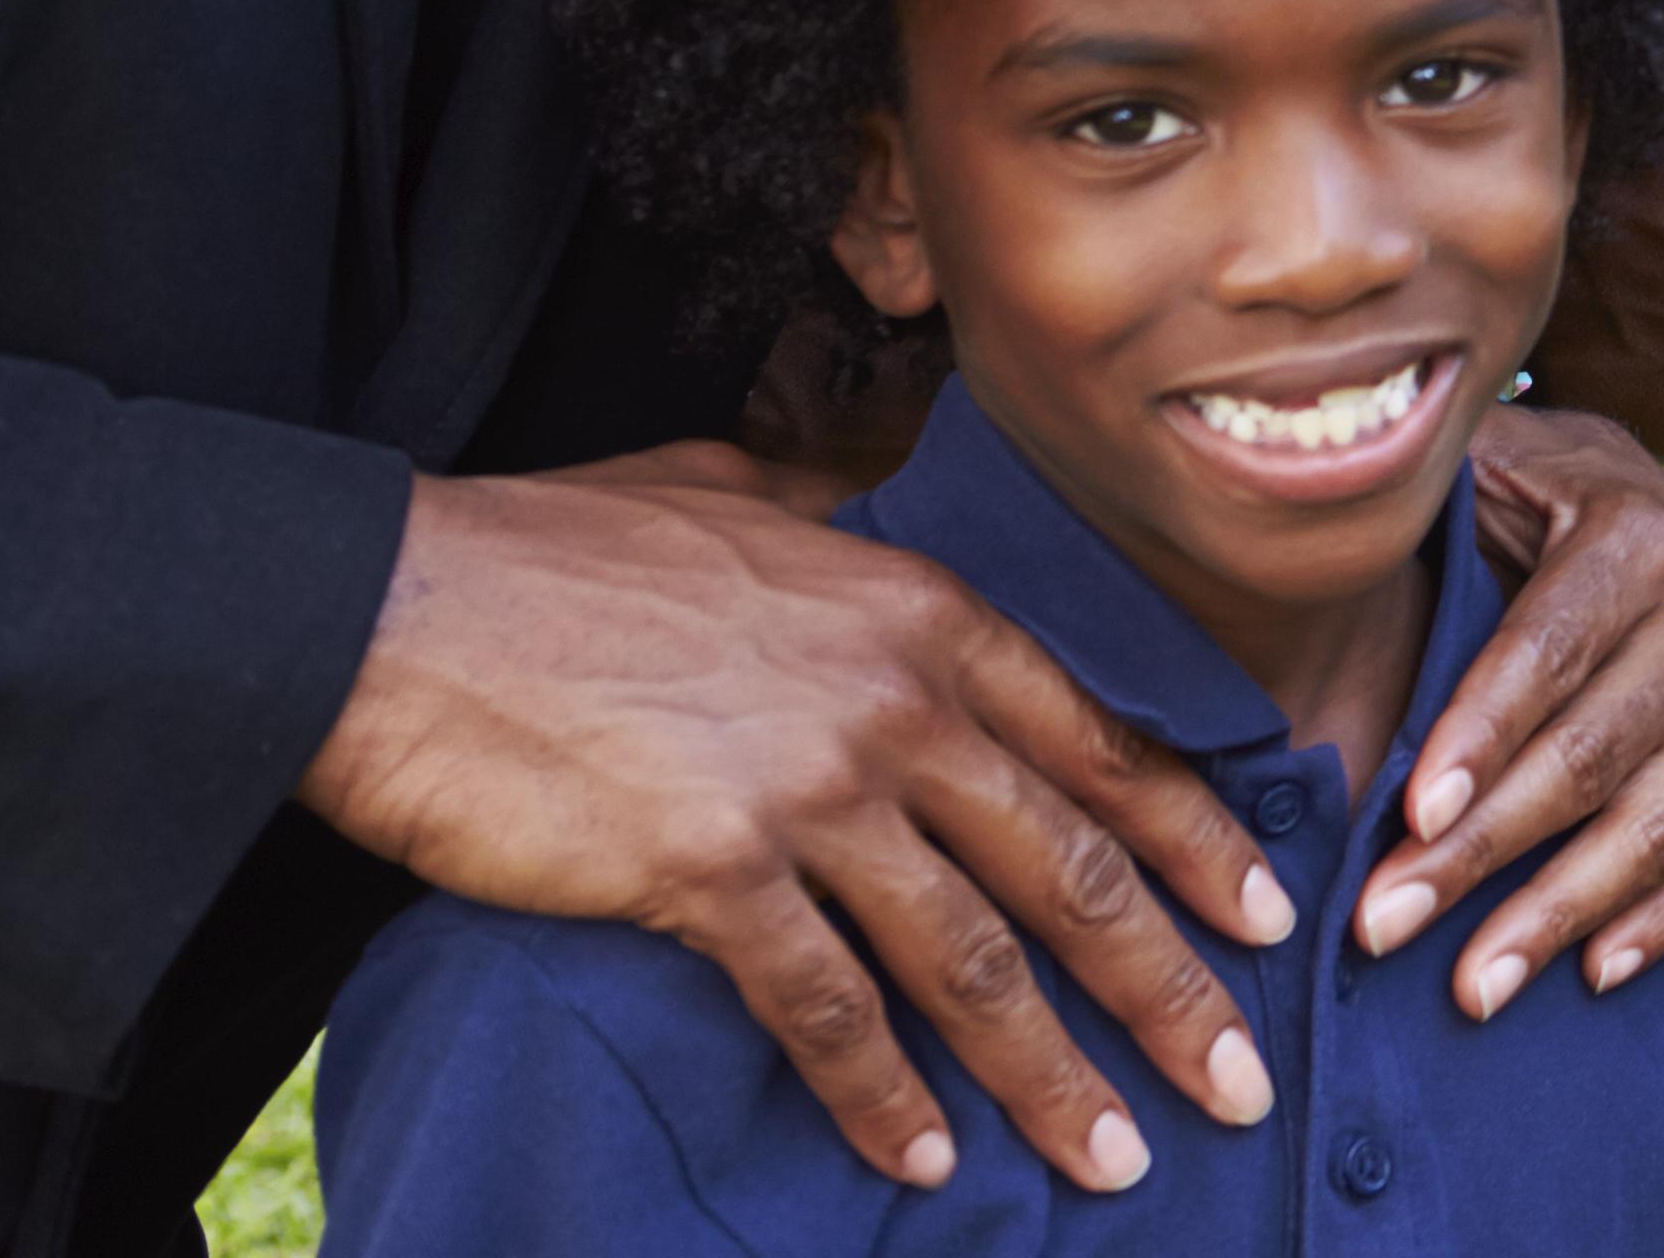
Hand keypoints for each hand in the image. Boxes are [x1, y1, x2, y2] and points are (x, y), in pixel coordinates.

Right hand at [300, 463, 1290, 1195]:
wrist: (397, 600)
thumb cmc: (559, 554)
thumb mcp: (743, 499)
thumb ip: (844, 521)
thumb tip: (886, 499)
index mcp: (923, 619)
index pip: (1103, 749)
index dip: (1198, 845)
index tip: (1267, 920)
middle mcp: (895, 706)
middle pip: (1072, 869)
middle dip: (1170, 989)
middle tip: (1242, 1083)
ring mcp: (807, 790)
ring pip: (971, 956)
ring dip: (1053, 1073)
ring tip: (1116, 1156)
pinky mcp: (705, 870)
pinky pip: (822, 1008)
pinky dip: (881, 1096)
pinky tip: (925, 1164)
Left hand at [1354, 407, 1663, 1012]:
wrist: (1625, 504)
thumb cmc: (1515, 503)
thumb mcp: (1476, 467)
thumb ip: (1419, 496)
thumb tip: (1321, 529)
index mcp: (1635, 537)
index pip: (1548, 651)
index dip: (1481, 735)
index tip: (1411, 815)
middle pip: (1591, 755)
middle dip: (1481, 851)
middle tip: (1381, 925)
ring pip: (1658, 823)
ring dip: (1560, 912)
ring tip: (1471, 988)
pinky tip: (1595, 972)